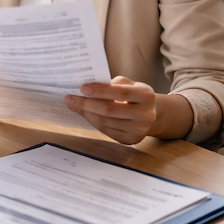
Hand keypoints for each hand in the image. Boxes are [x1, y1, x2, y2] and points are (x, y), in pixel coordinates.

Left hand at [64, 76, 192, 144]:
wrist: (154, 116)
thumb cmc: (136, 96)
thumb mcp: (132, 84)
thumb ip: (114, 84)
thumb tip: (89, 88)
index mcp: (146, 96)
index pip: (120, 93)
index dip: (100, 91)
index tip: (82, 88)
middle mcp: (145, 115)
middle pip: (109, 110)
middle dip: (86, 104)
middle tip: (69, 98)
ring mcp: (138, 130)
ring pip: (105, 122)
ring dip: (86, 113)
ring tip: (73, 105)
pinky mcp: (130, 139)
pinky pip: (106, 130)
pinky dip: (93, 121)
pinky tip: (85, 113)